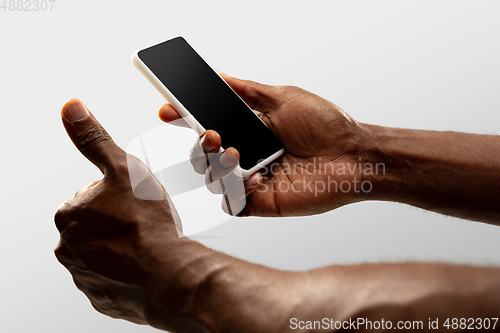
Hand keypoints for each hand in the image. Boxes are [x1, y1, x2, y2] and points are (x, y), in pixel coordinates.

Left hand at [54, 99, 183, 326]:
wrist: (167, 272)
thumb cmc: (147, 222)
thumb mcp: (123, 168)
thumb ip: (94, 139)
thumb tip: (71, 108)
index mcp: (68, 214)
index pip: (91, 198)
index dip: (118, 196)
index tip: (134, 203)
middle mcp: (67, 248)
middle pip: (97, 226)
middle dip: (117, 223)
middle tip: (142, 223)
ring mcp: (83, 276)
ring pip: (105, 253)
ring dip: (123, 248)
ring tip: (147, 244)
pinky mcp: (101, 297)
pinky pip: (113, 279)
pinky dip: (127, 272)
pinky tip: (144, 265)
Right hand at [159, 74, 365, 216]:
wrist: (354, 155)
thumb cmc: (325, 123)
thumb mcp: (282, 97)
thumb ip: (246, 90)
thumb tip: (218, 77)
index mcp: (250, 130)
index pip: (209, 125)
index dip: (185, 119)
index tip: (167, 111)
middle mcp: (248, 155)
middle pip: (204, 154)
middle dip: (199, 144)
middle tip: (211, 134)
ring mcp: (253, 180)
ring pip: (212, 178)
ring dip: (215, 164)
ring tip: (235, 153)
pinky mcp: (262, 203)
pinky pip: (232, 203)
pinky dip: (233, 191)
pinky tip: (253, 178)